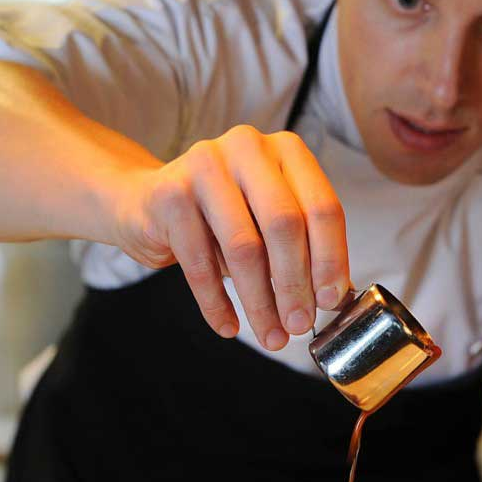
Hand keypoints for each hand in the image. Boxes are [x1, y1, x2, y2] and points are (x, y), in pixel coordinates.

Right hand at [111, 125, 349, 349]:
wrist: (147, 202)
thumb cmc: (220, 214)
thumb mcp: (267, 221)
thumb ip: (302, 247)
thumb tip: (334, 296)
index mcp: (286, 150)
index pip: (322, 208)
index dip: (330, 259)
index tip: (330, 300)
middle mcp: (248, 147)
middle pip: (285, 225)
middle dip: (295, 285)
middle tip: (299, 325)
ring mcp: (205, 166)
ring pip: (244, 247)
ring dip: (260, 301)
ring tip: (271, 334)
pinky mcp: (170, 195)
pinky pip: (200, 264)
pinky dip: (217, 303)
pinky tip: (229, 325)